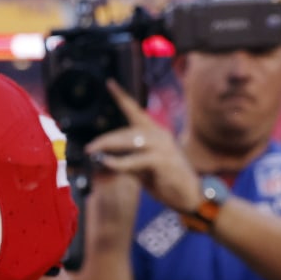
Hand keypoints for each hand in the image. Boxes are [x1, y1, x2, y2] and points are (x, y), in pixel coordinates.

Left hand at [84, 81, 203, 213]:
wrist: (191, 196)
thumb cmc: (167, 181)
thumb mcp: (143, 169)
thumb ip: (126, 161)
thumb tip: (105, 159)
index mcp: (155, 133)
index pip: (136, 111)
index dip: (122, 97)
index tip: (110, 83)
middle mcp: (160, 135)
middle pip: (127, 130)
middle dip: (105, 138)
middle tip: (89, 147)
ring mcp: (163, 146)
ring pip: (130, 141)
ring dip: (109, 146)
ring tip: (94, 152)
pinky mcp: (164, 160)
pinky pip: (137, 159)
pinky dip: (120, 162)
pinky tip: (108, 163)